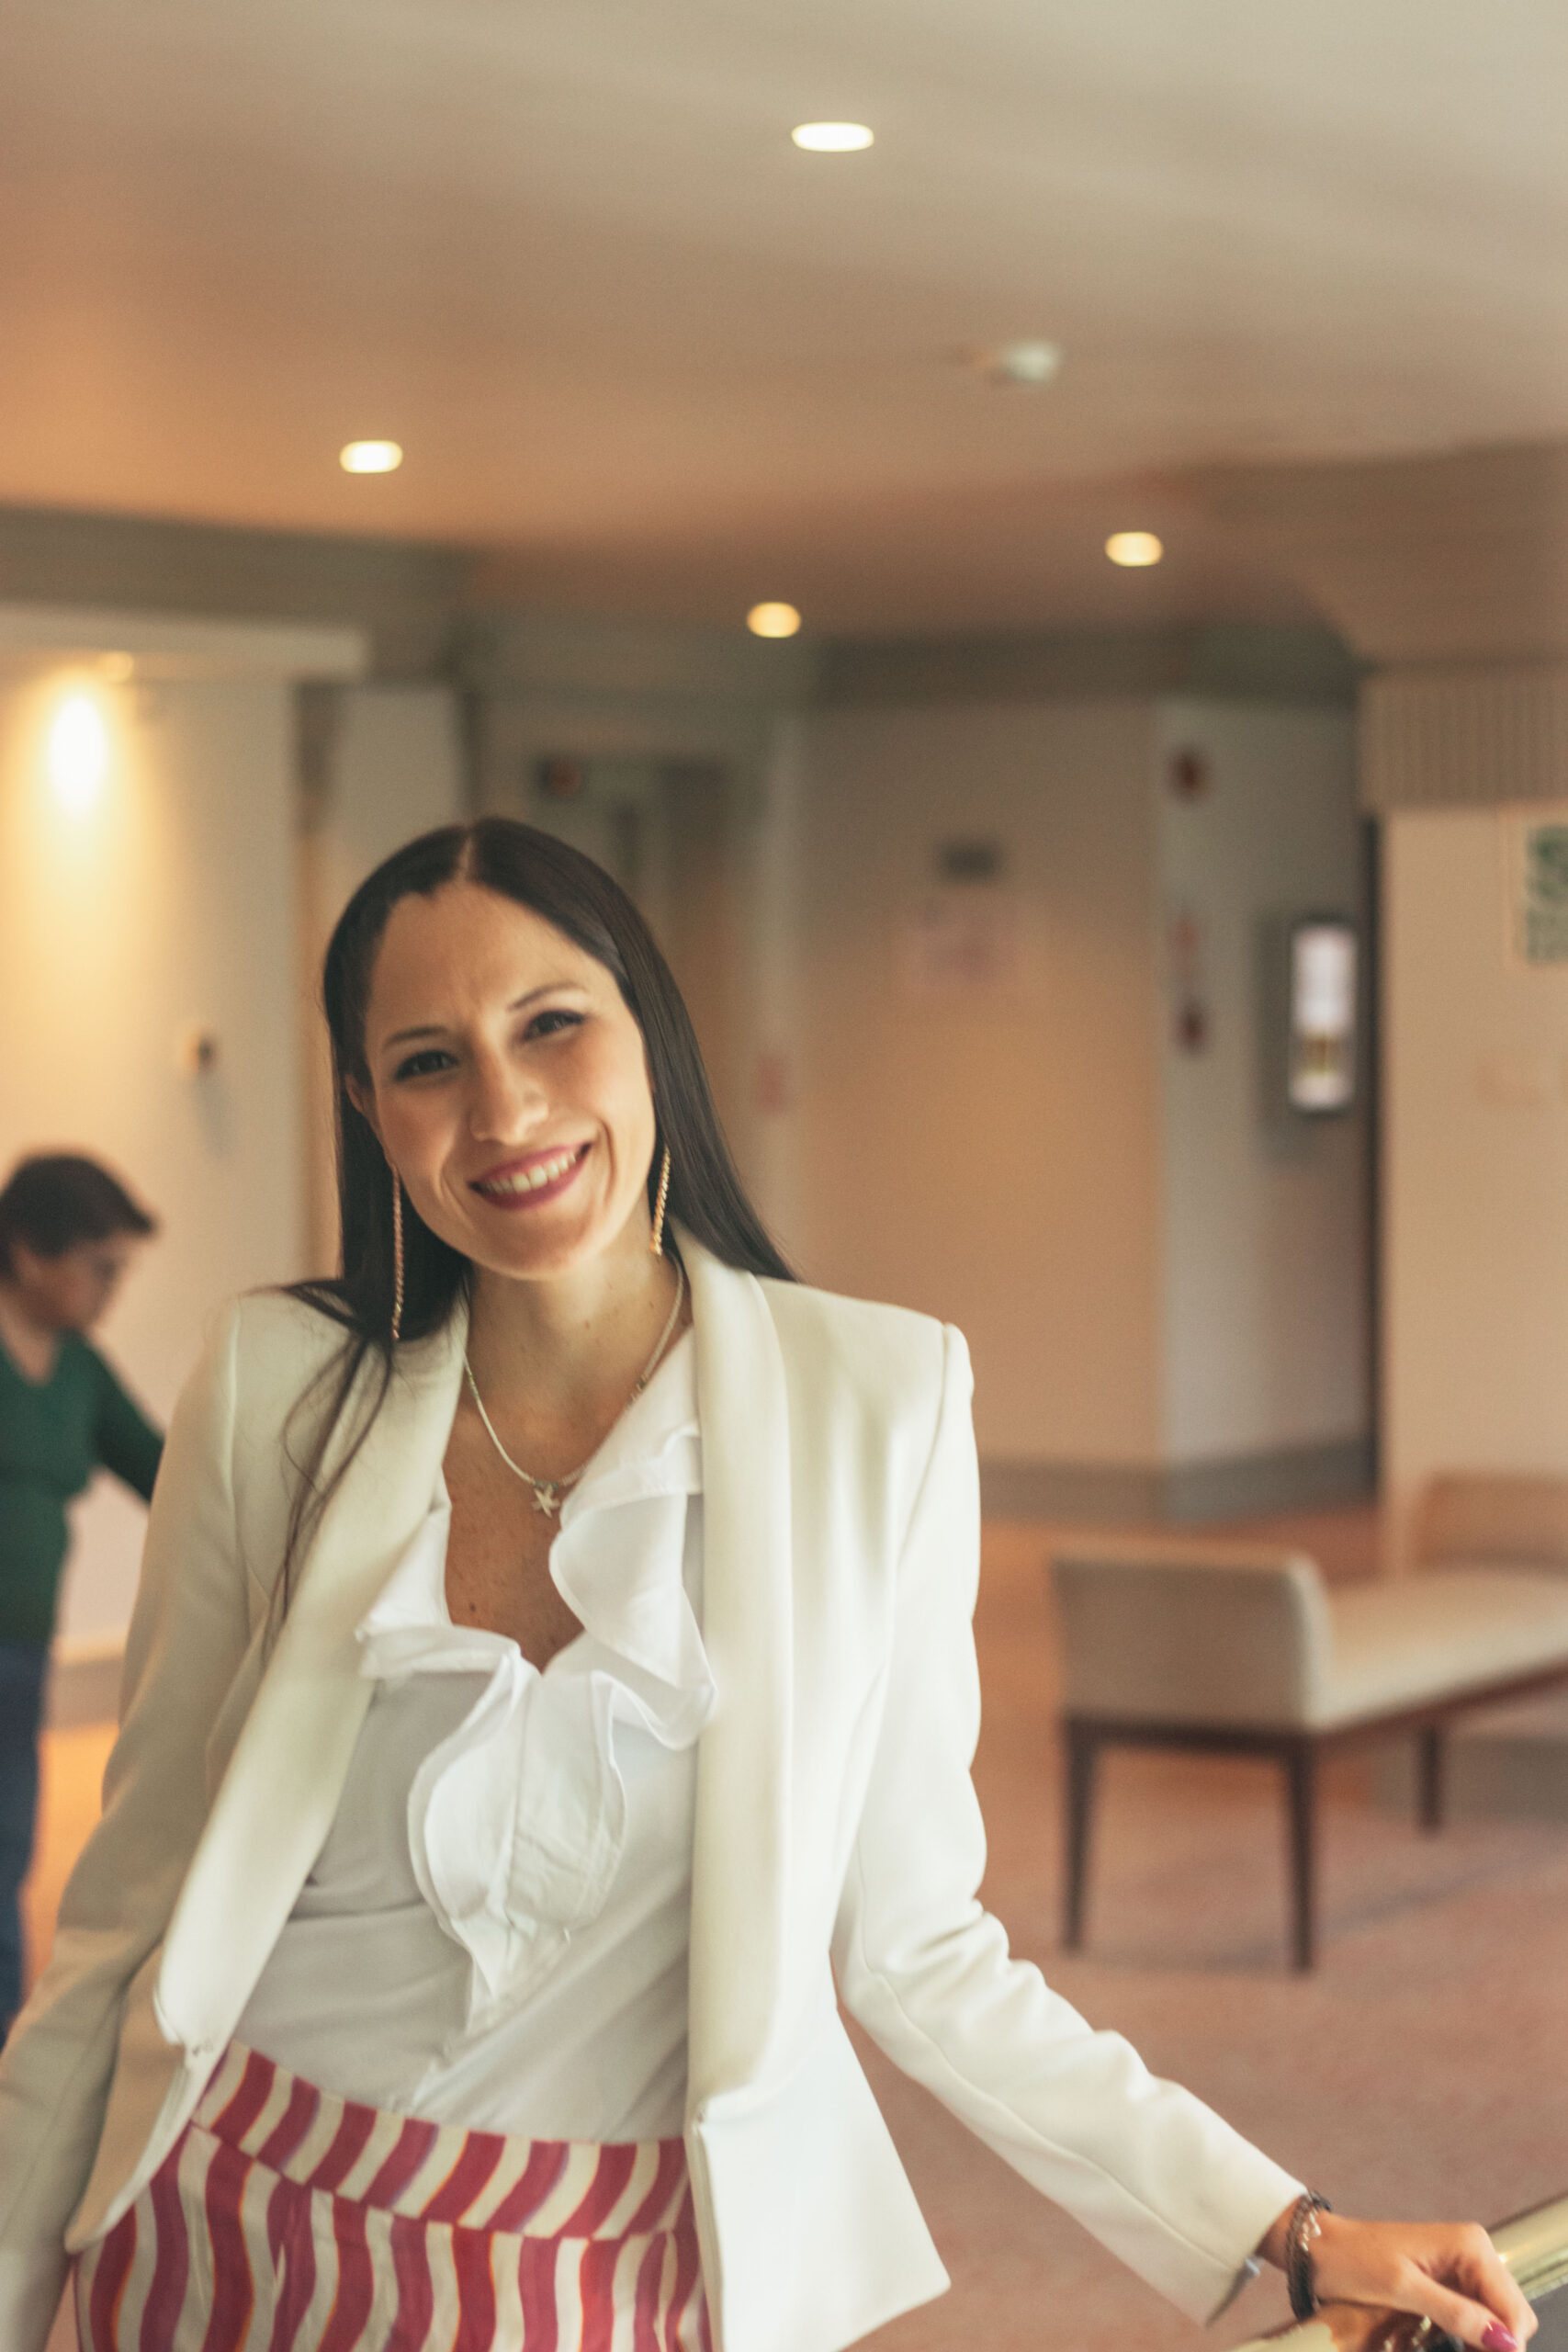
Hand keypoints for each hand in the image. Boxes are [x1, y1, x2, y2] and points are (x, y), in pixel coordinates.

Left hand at [1258, 2207, 1535, 2351]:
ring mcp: (1461, 2266)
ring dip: (1482, 2342)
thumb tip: (1503, 2339)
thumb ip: (1455, 2312)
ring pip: (1495, 2319)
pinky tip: (1447, 2345)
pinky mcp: (1448, 2280)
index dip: (1505, 2344)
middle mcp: (1473, 2251)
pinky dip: (1468, 2336)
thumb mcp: (1403, 2289)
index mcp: (1469, 2246)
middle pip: (1510, 2314)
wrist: (1319, 2248)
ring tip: (1449, 2349)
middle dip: (1497, 2343)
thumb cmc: (1353, 2261)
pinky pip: (1475, 2316)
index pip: (1512, 2309)